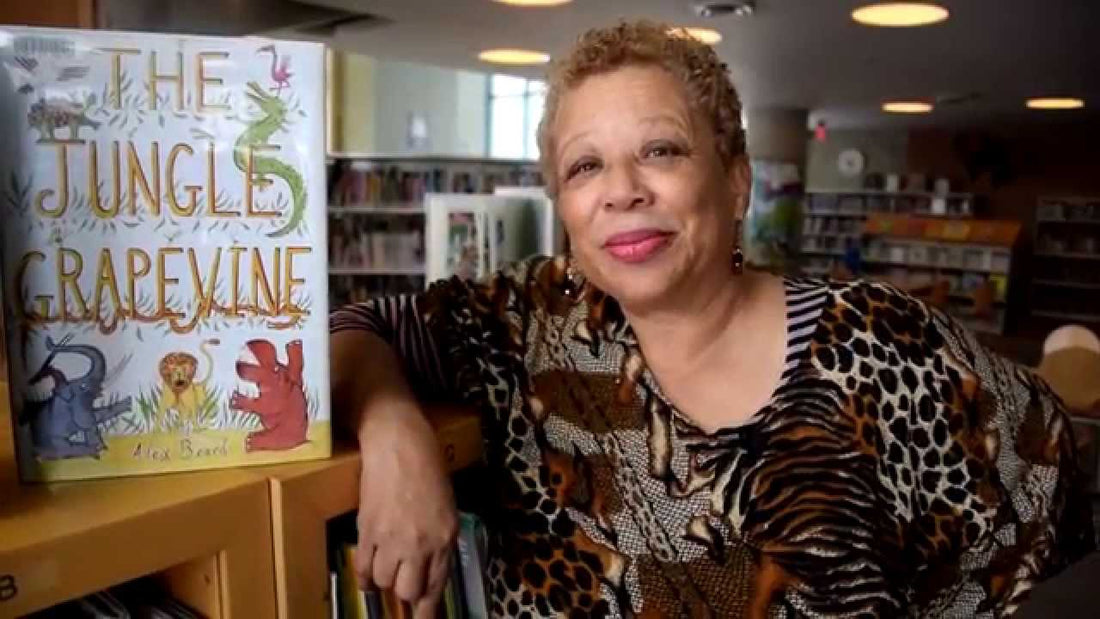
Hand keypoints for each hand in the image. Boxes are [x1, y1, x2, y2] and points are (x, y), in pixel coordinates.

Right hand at [355, 404, 458, 618]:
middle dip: (407, 595)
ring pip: (384, 582)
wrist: (398, 444)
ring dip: (385, 582)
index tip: (424, 617)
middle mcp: (420, 544)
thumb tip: (429, 565)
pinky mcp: (367, 531)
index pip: (436, 585)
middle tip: (404, 591)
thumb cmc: (428, 467)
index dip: (428, 608)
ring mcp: (392, 539)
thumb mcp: (446, 506)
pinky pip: (363, 567)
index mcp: (445, 536)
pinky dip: (364, 577)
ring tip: (386, 572)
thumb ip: (439, 538)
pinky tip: (367, 579)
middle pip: (409, 591)